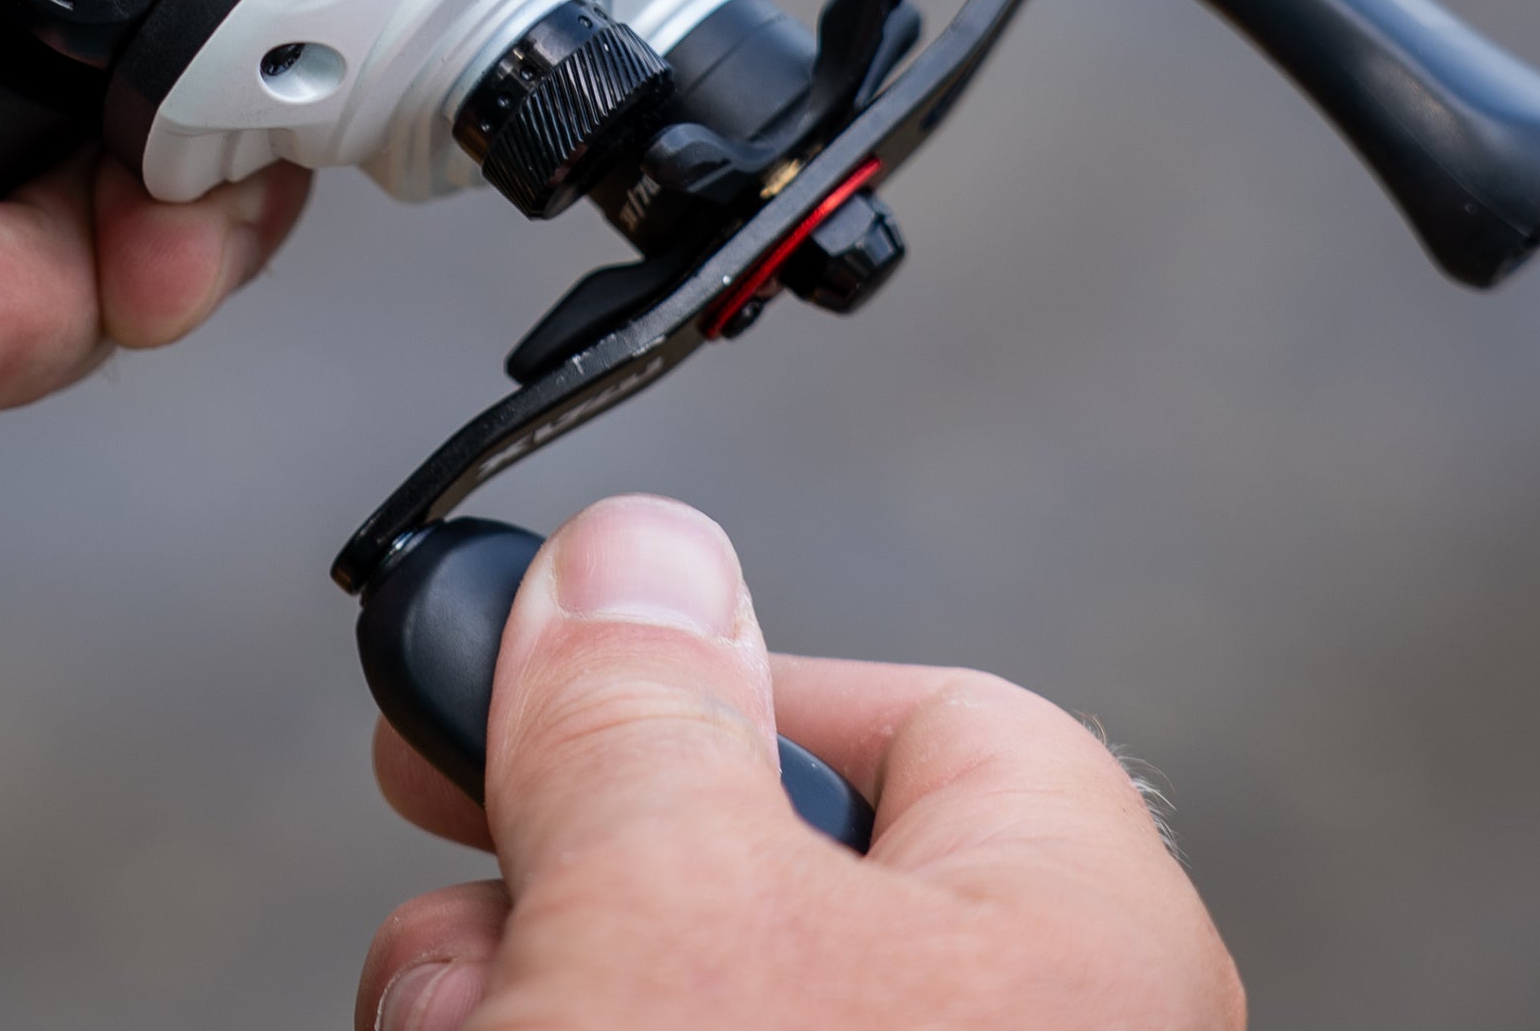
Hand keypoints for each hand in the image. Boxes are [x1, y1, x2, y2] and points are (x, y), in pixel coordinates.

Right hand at [361, 496, 1244, 1030]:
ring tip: (455, 1020)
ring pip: (697, 990)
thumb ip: (643, 716)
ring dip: (537, 976)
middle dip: (580, 854)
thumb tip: (635, 556)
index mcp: (1083, 944)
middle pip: (770, 862)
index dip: (714, 680)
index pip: (916, 709)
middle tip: (460, 860)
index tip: (556, 669)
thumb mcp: (666, 923)